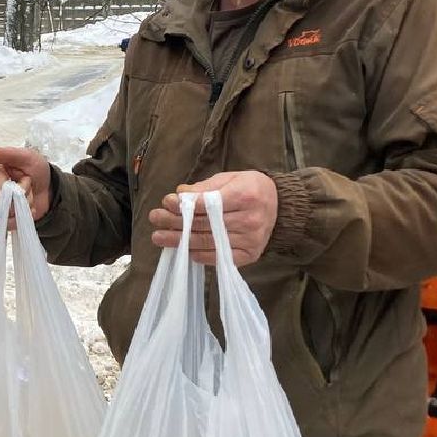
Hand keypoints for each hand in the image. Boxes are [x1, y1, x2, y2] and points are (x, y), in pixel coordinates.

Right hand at [0, 146, 51, 237]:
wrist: (44, 189)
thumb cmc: (35, 171)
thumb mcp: (29, 158)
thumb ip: (12, 154)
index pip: (0, 189)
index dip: (18, 191)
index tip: (27, 182)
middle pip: (0, 207)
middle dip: (20, 204)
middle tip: (27, 194)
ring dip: (18, 215)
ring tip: (23, 205)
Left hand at [148, 170, 277, 266]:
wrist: (280, 206)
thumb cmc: (251, 188)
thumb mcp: (230, 178)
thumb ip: (204, 186)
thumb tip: (179, 194)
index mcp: (245, 195)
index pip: (208, 204)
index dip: (185, 205)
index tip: (166, 202)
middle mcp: (249, 219)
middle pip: (205, 224)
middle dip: (176, 222)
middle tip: (155, 219)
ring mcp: (250, 240)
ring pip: (209, 242)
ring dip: (181, 240)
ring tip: (160, 237)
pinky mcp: (250, 255)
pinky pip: (220, 258)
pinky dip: (200, 255)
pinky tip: (184, 250)